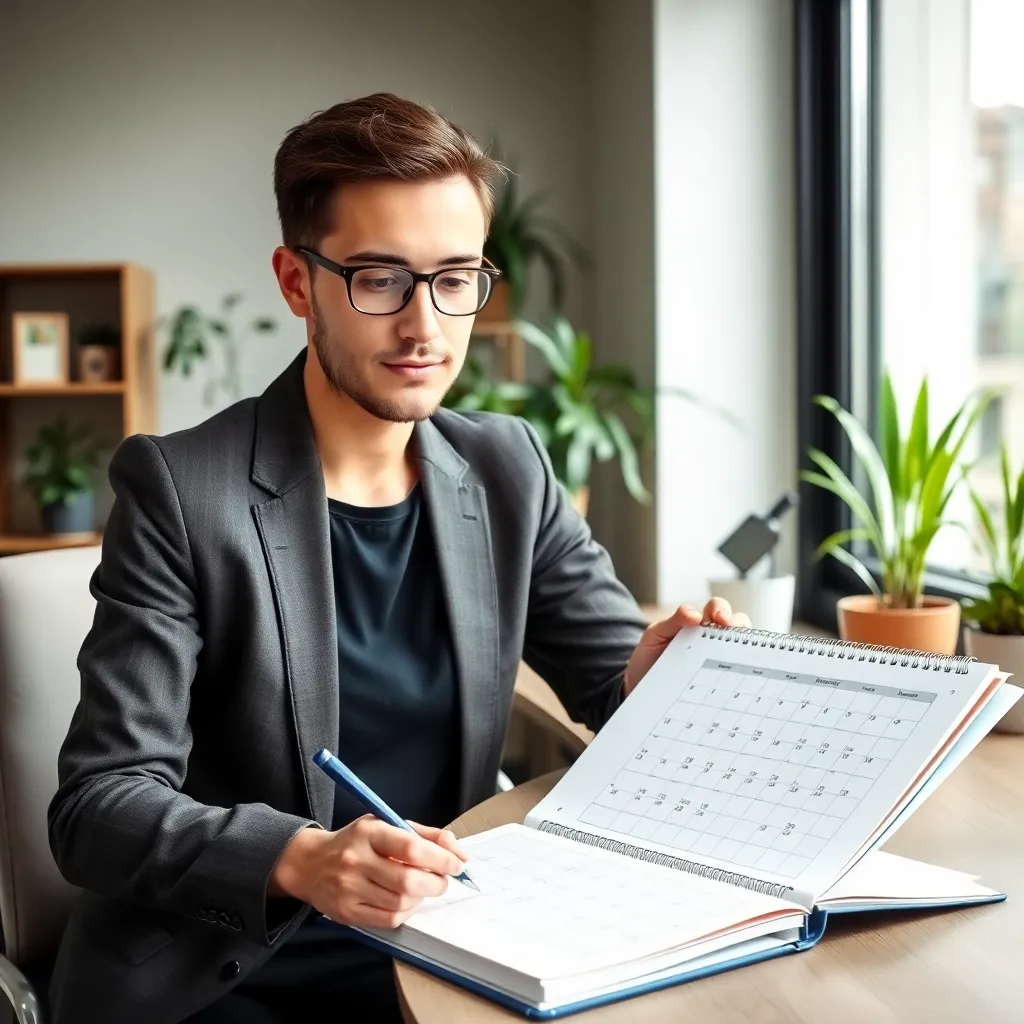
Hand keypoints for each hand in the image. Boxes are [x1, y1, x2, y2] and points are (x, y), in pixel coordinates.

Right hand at [269, 815, 469, 929]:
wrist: (311, 864)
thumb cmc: (357, 841)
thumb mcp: (386, 824)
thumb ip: (425, 835)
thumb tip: (459, 852)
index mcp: (369, 832)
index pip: (411, 847)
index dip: (440, 858)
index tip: (457, 863)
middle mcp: (356, 860)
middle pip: (408, 880)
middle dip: (436, 883)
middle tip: (443, 880)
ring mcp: (349, 888)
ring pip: (401, 902)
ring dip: (422, 897)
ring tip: (423, 887)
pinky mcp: (347, 912)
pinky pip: (388, 919)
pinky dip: (407, 911)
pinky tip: (407, 900)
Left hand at [623, 598, 750, 696]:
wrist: (639, 686)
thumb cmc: (648, 657)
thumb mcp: (654, 635)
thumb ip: (672, 622)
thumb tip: (695, 614)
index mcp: (698, 623)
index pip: (718, 609)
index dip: (722, 610)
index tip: (720, 619)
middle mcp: (712, 639)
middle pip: (737, 625)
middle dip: (738, 624)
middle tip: (729, 631)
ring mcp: (717, 660)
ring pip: (742, 649)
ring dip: (744, 647)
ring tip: (737, 654)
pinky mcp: (718, 682)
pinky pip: (736, 676)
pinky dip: (741, 673)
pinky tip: (737, 677)